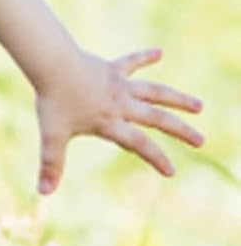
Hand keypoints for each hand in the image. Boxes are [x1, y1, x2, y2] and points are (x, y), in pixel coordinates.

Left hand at [35, 46, 204, 195]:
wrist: (52, 64)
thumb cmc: (52, 101)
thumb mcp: (51, 135)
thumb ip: (51, 164)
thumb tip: (44, 193)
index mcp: (109, 122)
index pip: (139, 144)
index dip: (156, 158)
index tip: (171, 171)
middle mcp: (121, 104)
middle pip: (157, 119)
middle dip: (181, 131)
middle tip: (201, 140)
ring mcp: (119, 85)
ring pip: (155, 92)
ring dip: (178, 99)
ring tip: (199, 106)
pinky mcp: (112, 68)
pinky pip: (132, 62)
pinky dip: (144, 57)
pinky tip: (159, 52)